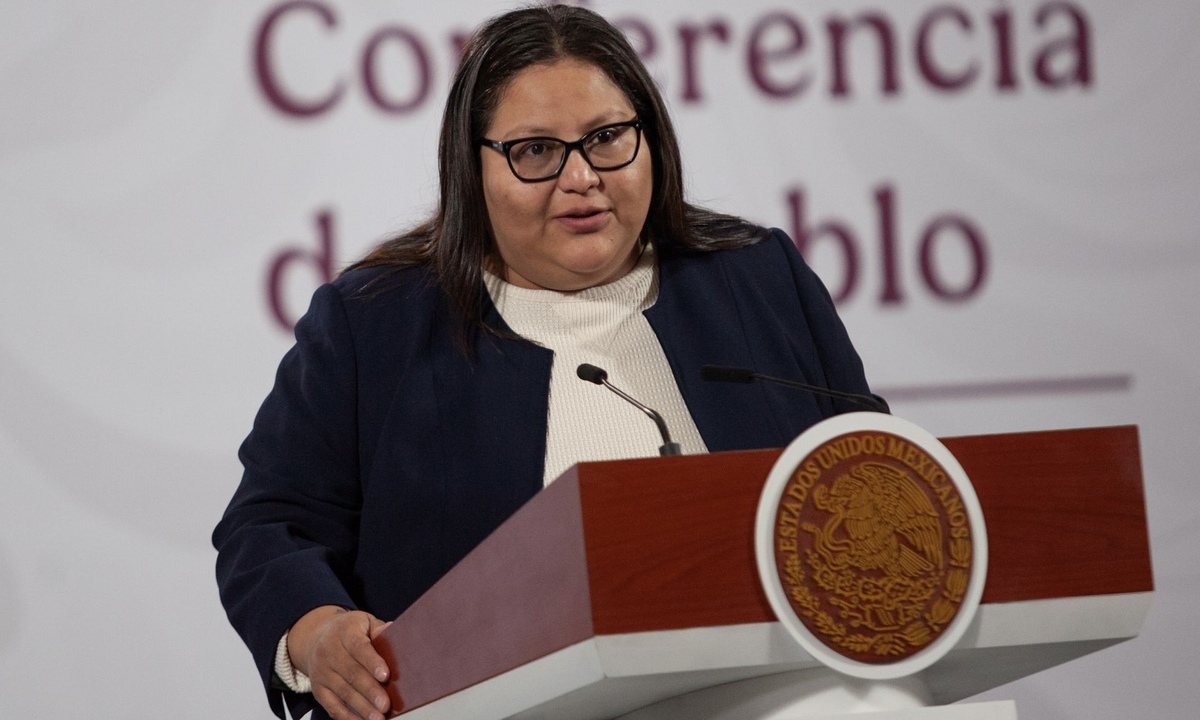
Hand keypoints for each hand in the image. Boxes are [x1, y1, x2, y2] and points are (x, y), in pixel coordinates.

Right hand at [288, 605, 392, 719]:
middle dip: (370, 691)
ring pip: (343, 692)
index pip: (359, 647)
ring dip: (361, 707)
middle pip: (351, 673)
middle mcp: (329, 652)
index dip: (372, 662)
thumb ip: (379, 629)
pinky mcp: (317, 689)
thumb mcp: (364, 622)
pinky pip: (332, 706)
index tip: (385, 675)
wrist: (315, 639)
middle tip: (385, 704)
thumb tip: (396, 632)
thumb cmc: (349, 631)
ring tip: (378, 718)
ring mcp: (321, 672)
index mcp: (344, 632)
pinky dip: (347, 716)